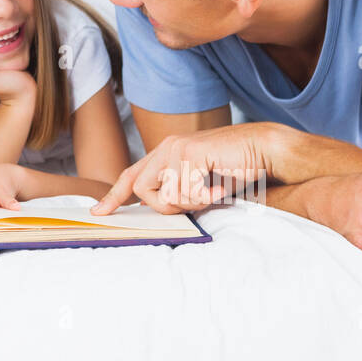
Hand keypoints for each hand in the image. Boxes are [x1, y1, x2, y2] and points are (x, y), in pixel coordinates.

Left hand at [91, 124, 272, 214]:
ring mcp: (177, 148)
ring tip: (213, 188)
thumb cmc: (234, 167)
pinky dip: (206, 196)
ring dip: (193, 201)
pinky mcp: (191, 152)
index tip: (99, 213)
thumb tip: (150, 205)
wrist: (262, 149)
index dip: (114, 196)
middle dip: (167, 205)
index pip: (132, 176)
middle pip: (143, 190)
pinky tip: (221, 185)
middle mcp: (167, 147)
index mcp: (166, 153)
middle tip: (196, 200)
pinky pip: (187, 192)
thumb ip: (174, 189)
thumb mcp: (198, 181)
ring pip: (168, 196)